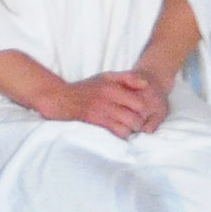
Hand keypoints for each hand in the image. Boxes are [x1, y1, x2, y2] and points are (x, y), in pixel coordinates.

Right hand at [46, 71, 167, 137]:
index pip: (139, 103)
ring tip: (130, 127)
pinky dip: (123, 134)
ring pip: (128, 128)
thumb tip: (146, 84)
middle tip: (138, 121)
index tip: (141, 111)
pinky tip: (121, 130)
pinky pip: (117, 133)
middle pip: (136, 118)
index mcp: (112, 88)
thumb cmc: (88, 88)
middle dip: (140, 122)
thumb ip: (127, 78)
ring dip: (132, 130)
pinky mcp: (97, 124)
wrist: (64, 99)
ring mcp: (102, 114)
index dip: (144, 109)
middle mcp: (108, 101)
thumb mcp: (106, 77)